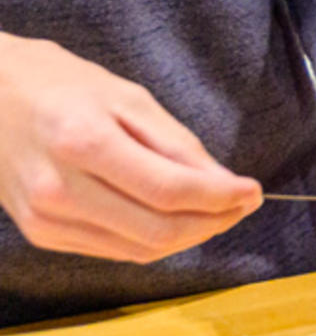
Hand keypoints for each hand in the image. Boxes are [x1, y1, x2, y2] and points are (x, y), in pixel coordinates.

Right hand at [0, 30, 260, 260]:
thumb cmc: (62, 85)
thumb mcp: (128, 97)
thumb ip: (177, 144)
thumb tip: (223, 182)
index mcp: (83, 143)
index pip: (169, 190)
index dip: (220, 198)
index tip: (254, 192)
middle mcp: (59, 190)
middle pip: (156, 230)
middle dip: (212, 222)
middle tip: (243, 205)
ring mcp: (45, 219)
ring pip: (137, 250)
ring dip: (187, 236)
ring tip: (218, 212)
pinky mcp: (40, 233)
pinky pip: (112, 250)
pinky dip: (152, 240)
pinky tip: (175, 219)